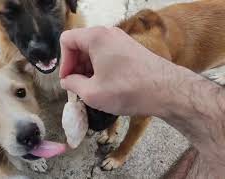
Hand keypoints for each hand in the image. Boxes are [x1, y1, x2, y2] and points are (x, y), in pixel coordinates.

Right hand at [59, 26, 191, 115]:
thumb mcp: (92, 93)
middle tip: (78, 87)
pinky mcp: (130, 49)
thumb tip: (67, 81)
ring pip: (94, 50)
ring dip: (88, 69)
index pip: (66, 40)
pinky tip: (105, 85)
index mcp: (95, 37)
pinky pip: (107, 54)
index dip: (63, 62)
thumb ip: (72, 85)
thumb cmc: (128, 90)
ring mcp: (121, 40)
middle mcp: (108, 33)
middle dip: (75, 66)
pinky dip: (101, 68)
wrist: (167, 91)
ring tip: (92, 89)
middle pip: (80, 45)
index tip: (68, 80)